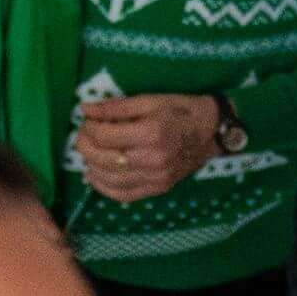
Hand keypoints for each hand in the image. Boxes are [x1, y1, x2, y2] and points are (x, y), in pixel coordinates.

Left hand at [74, 92, 226, 202]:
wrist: (213, 131)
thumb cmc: (182, 111)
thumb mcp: (151, 100)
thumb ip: (116, 106)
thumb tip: (86, 109)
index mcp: (151, 133)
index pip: (105, 136)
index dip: (89, 127)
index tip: (88, 119)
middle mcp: (152, 159)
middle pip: (103, 158)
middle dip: (85, 145)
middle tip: (83, 134)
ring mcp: (156, 178)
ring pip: (109, 179)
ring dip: (91, 166)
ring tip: (88, 152)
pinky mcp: (158, 188)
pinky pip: (123, 195)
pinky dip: (104, 187)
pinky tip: (95, 175)